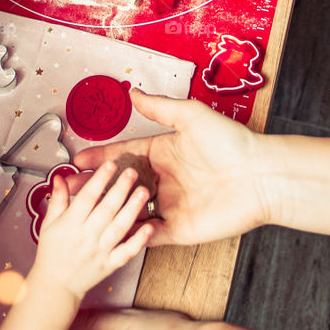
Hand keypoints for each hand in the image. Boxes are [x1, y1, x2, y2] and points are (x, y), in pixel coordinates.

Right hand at [32, 161, 153, 302]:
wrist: (56, 286)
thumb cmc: (52, 253)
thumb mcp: (49, 223)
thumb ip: (58, 199)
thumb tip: (61, 177)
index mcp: (71, 224)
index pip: (87, 198)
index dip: (99, 180)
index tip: (110, 164)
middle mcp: (86, 236)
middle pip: (106, 209)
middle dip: (120, 189)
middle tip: (132, 171)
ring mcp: (100, 251)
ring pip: (119, 228)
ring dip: (132, 209)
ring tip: (143, 192)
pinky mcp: (110, 264)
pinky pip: (126, 252)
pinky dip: (139, 241)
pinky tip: (149, 228)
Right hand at [73, 90, 267, 245]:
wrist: (260, 176)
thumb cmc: (231, 141)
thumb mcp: (191, 116)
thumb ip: (159, 108)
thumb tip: (133, 92)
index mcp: (163, 152)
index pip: (124, 155)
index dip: (100, 157)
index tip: (77, 160)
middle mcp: (164, 180)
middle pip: (122, 186)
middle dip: (96, 188)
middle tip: (69, 191)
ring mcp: (171, 207)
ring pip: (131, 211)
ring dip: (108, 212)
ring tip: (81, 215)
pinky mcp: (180, 231)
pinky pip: (149, 235)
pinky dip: (131, 236)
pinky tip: (110, 235)